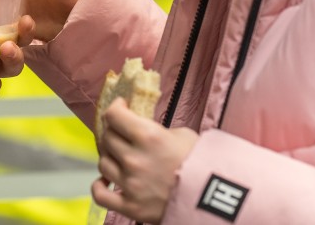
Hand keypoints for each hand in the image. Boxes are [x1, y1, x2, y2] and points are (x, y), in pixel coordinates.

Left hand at [92, 98, 198, 222]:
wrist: (215, 197)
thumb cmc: (201, 162)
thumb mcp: (181, 134)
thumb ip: (154, 129)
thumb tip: (138, 126)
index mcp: (148, 136)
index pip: (113, 115)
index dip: (115, 108)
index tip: (120, 107)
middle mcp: (134, 159)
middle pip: (106, 138)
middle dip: (113, 132)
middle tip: (122, 133)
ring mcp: (130, 184)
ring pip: (103, 163)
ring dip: (110, 157)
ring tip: (120, 157)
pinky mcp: (130, 206)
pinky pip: (100, 195)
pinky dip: (99, 187)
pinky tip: (106, 181)